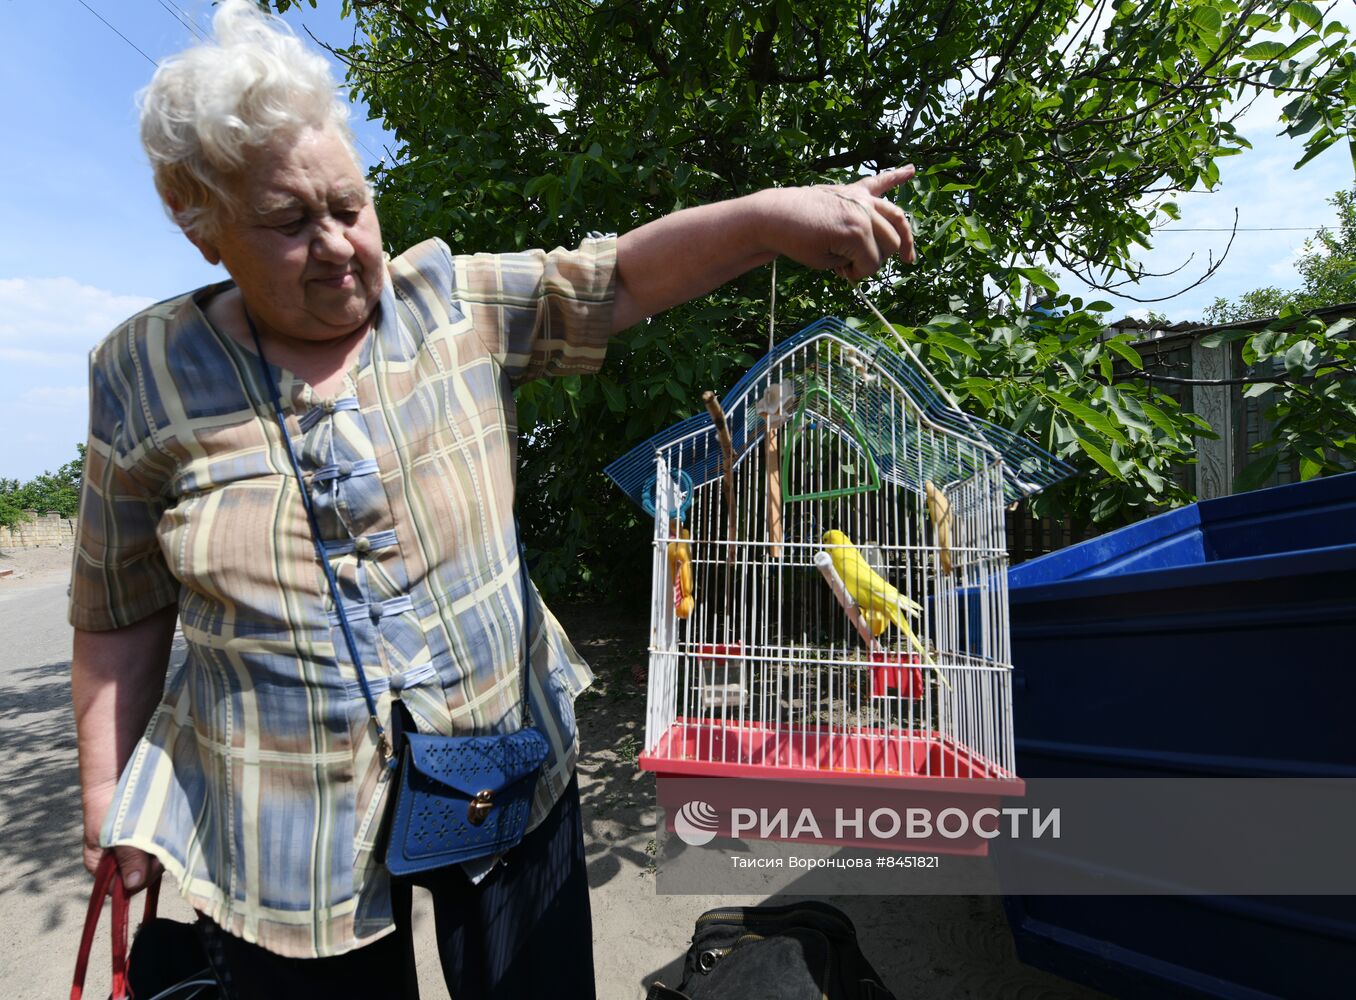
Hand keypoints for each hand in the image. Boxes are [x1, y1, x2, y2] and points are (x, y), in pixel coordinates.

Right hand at [83, 781, 160, 894]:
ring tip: (167, 831)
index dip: (137, 880)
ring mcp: (135, 848)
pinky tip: (174, 830)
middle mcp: (119, 860)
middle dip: (154, 863)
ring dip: (164, 850)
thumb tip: (133, 884)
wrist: (118, 770)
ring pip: (154, 862)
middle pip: (142, 877)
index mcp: (101, 865)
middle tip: (162, 842)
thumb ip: (127, 856)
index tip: (151, 863)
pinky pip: (162, 846)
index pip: (120, 889)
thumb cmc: (109, 800)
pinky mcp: (150, 835)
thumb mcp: (116, 830)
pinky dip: (169, 841)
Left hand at [763, 165, 916, 280]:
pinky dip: (896, 175)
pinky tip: (912, 170)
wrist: (773, 216)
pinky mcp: (851, 190)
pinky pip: (879, 181)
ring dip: (903, 237)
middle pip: (889, 241)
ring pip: (894, 216)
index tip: (842, 276)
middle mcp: (864, 211)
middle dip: (876, 259)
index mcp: (858, 232)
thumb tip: (866, 256)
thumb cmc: (795, 242)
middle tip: (856, 266)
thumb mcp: (825, 261)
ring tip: (907, 256)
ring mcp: (859, 197)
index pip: (874, 261)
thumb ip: (850, 259)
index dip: (860, 274)